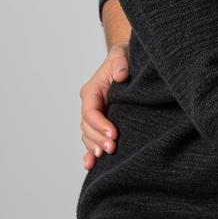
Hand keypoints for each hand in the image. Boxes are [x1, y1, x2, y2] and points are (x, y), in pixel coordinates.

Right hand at [81, 42, 129, 169]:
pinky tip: (91, 164)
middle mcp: (91, 104)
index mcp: (92, 91)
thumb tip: (120, 76)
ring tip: (106, 156)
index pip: (90, 112)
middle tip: (112, 148)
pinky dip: (90, 152)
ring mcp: (96, 115)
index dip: (100, 124)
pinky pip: (92, 139)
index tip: (114, 133)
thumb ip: (120, 63)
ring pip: (89, 135)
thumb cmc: (125, 56)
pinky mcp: (103, 122)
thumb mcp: (122, 54)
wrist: (129, 60)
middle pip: (88, 127)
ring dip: (95, 147)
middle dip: (98, 139)